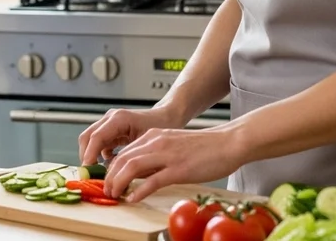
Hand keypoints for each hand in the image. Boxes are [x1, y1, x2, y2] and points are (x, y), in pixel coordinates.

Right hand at [78, 105, 181, 166]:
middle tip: (91, 175)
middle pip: (87, 137)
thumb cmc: (162, 127)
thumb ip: (133, 160)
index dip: (90, 155)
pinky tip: (111, 165)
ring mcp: (109, 122)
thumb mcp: (149, 145)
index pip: (96, 137)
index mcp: (119, 119)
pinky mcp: (111, 129)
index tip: (88, 171)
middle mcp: (110, 118)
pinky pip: (99, 142)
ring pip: (90, 140)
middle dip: (86, 156)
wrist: (167, 116)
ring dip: (92, 156)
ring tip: (101, 173)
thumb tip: (119, 178)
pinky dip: (99, 154)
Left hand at [102, 127, 245, 202]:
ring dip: (119, 183)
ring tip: (115, 195)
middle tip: (107, 191)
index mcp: (153, 136)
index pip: (124, 152)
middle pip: (123, 159)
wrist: (228, 142)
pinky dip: (139, 191)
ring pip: (132, 167)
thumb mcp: (172, 145)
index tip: (107, 181)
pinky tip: (133, 198)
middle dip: (110, 177)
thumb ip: (154, 155)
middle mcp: (156, 142)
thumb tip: (137, 173)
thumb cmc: (203, 147)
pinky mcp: (179, 169)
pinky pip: (153, 181)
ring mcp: (167, 155)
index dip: (111, 168)